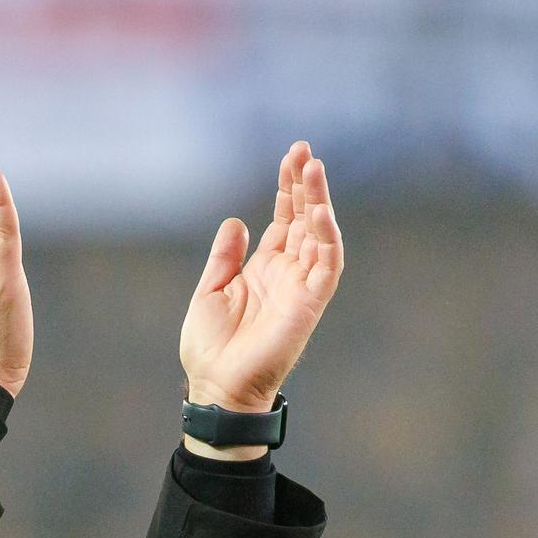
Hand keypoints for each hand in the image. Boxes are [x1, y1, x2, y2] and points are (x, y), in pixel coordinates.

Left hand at [179, 142, 343, 412]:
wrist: (216, 386)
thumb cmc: (210, 349)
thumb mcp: (210, 291)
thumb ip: (225, 257)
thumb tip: (237, 222)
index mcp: (264, 269)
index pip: (285, 220)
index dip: (289, 189)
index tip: (292, 157)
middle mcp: (287, 274)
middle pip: (304, 220)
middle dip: (306, 185)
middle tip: (304, 151)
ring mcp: (300, 288)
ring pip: (319, 236)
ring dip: (319, 202)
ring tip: (314, 168)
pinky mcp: (309, 305)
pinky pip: (327, 267)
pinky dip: (327, 238)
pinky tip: (320, 212)